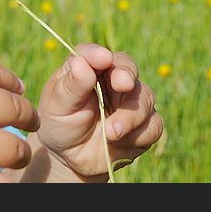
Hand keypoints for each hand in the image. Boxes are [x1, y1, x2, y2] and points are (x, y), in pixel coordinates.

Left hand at [36, 43, 162, 180]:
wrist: (70, 157)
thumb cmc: (60, 123)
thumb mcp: (57, 105)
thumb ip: (71, 85)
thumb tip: (80, 62)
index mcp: (88, 67)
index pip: (96, 54)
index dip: (99, 54)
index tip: (102, 59)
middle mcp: (112, 79)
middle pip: (128, 68)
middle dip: (126, 75)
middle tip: (123, 84)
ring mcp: (131, 101)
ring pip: (145, 98)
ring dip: (130, 115)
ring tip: (111, 133)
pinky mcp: (144, 124)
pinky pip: (153, 125)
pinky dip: (138, 135)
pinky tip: (118, 143)